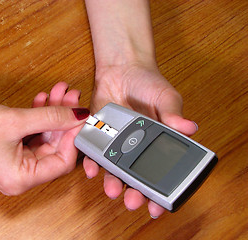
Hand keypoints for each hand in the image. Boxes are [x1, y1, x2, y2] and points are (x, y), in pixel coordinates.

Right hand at [0, 82, 87, 195]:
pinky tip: (41, 100)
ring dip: (51, 115)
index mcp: (21, 180)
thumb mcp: (16, 120)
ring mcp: (12, 164)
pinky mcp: (6, 151)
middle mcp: (18, 177)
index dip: (73, 137)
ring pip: (44, 139)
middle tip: (70, 97)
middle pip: (54, 149)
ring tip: (57, 93)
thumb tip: (79, 115)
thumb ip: (52, 117)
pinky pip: (30, 136)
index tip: (80, 115)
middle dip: (63, 120)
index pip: (62, 162)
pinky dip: (37, 118)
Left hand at [85, 64, 197, 217]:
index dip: (158, 191)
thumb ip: (173, 114)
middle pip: (133, 176)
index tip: (158, 204)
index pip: (157, 172)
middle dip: (133, 191)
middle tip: (133, 201)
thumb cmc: (147, 83)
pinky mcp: (97, 135)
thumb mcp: (165, 97)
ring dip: (112, 182)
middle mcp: (134, 147)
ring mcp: (115, 143)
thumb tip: (189, 127)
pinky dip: (92, 162)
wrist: (122, 69)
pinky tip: (92, 169)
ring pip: (112, 170)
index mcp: (154, 142)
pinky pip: (93, 153)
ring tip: (113, 189)